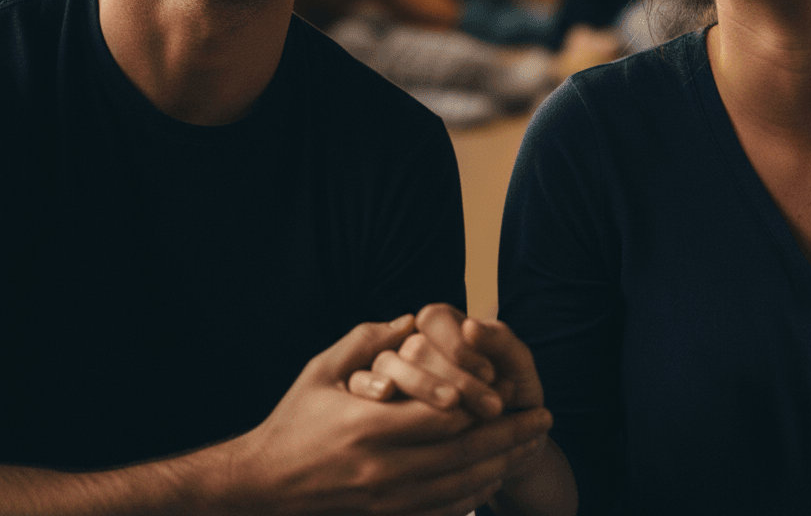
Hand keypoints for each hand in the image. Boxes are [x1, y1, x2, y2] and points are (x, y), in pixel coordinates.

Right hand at [218, 316, 551, 515]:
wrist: (262, 487)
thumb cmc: (293, 421)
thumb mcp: (321, 370)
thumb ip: (366, 340)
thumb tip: (410, 318)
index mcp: (369, 428)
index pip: (444, 417)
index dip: (483, 406)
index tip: (515, 393)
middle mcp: (383, 470)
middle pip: (463, 455)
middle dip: (509, 439)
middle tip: (544, 423)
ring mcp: (386, 501)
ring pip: (460, 488)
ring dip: (501, 468)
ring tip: (531, 450)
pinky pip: (441, 512)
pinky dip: (473, 497)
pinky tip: (494, 482)